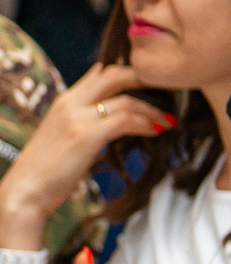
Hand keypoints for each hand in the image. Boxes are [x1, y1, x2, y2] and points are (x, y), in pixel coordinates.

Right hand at [0, 64, 171, 250]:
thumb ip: (83, 111)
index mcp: (65, 100)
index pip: (102, 72)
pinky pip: (125, 120)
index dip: (132, 73)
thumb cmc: (48, 166)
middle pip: (116, 75)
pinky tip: (156, 131)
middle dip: (148, 80)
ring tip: (168, 120)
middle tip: (171, 91)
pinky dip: (145, 124)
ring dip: (154, 111)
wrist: (25, 191)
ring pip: (127, 100)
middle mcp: (70, 103)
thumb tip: (103, 93)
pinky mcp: (85, 135)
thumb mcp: (64, 130)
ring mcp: (77, 118)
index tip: (155, 83)